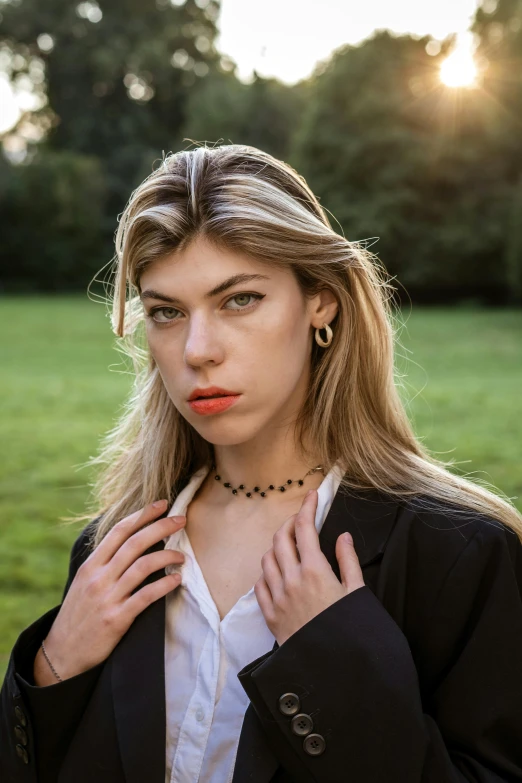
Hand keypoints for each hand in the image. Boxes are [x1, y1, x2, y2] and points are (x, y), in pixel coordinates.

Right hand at [36, 500, 185, 683]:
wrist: (61, 654)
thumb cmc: (78, 615)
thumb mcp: (83, 583)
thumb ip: (103, 563)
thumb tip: (130, 542)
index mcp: (90, 565)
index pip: (119, 531)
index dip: (142, 515)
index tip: (161, 504)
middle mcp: (98, 577)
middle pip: (135, 543)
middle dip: (161, 527)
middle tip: (181, 520)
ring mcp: (107, 598)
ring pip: (143, 566)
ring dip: (167, 556)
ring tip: (183, 555)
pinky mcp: (117, 619)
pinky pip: (146, 597)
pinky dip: (165, 585)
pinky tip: (177, 579)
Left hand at [254, 489, 364, 645]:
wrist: (332, 669)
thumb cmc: (350, 629)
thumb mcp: (357, 593)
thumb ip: (348, 561)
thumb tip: (343, 536)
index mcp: (315, 571)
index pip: (305, 528)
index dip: (307, 507)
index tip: (311, 496)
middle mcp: (292, 580)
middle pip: (281, 538)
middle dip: (289, 523)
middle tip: (300, 519)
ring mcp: (278, 598)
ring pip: (267, 559)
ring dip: (277, 546)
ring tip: (290, 545)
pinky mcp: (270, 615)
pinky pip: (260, 584)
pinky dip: (267, 572)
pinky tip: (277, 572)